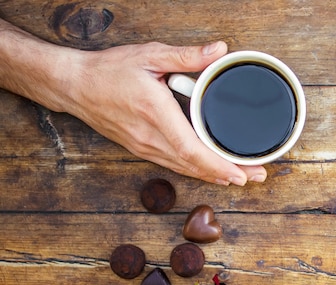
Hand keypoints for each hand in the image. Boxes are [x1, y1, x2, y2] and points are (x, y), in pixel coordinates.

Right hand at [66, 41, 266, 185]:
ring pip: (185, 169)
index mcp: (155, 113)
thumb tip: (219, 51)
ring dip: (214, 175)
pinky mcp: (142, 149)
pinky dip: (196, 171)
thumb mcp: (150, 55)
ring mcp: (145, 147)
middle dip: (228, 174)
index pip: (191, 149)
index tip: (241, 173)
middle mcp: (150, 137)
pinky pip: (174, 165)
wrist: (75, 86)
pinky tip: (212, 173)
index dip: (217, 165)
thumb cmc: (110, 71)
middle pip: (194, 165)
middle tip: (256, 176)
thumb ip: (187, 55)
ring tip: (242, 177)